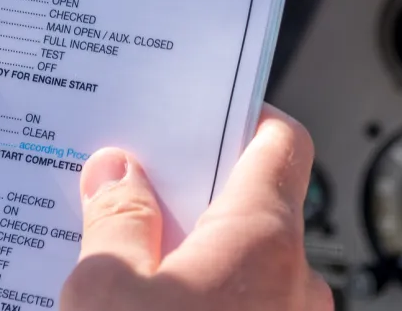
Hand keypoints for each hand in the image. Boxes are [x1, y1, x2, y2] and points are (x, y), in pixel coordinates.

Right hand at [62, 104, 331, 310]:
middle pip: (252, 202)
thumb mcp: (107, 293)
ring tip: (129, 249)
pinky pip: (239, 302)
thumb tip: (117, 174)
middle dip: (192, 191)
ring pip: (242, 261)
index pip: (279, 144)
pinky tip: (146, 299)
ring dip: (193, 250)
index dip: (244, 116)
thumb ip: (117, 222)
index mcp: (263, 242)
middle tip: (137, 181)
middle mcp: (294, 281)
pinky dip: (201, 292)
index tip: (204, 109)